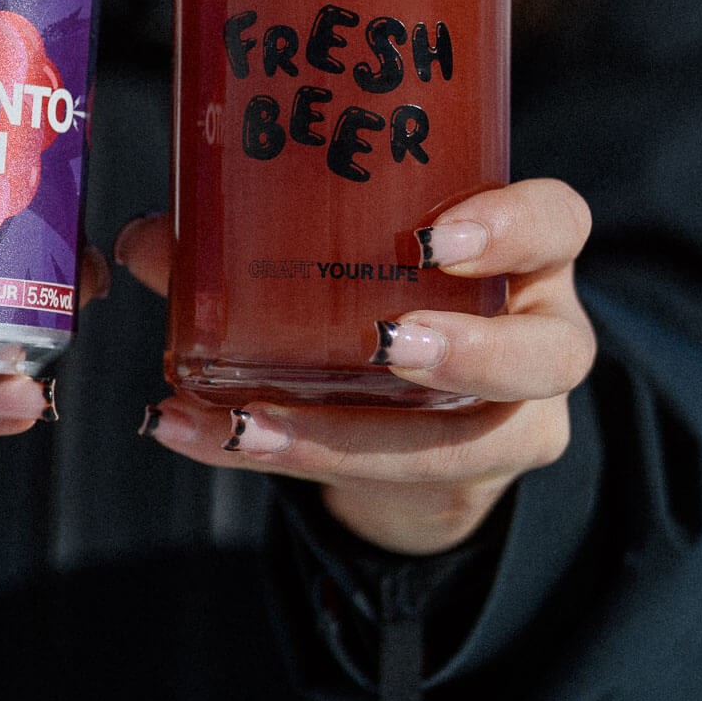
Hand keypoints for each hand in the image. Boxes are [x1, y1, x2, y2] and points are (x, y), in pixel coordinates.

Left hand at [116, 179, 594, 554]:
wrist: (411, 411)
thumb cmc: (378, 295)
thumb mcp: (336, 257)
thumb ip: (244, 241)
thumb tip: (147, 237)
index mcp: (516, 251)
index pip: (554, 220)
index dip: (510, 226)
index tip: (430, 237)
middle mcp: (536, 330)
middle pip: (551, 349)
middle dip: (470, 351)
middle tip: (384, 343)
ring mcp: (515, 415)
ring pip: (479, 439)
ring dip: (358, 432)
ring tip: (253, 418)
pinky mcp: (466, 476)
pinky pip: (393, 480)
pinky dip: (294, 456)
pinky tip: (210, 436)